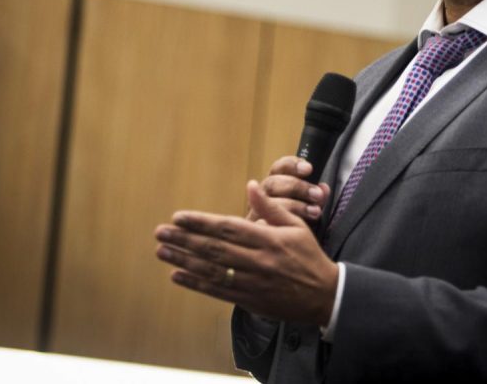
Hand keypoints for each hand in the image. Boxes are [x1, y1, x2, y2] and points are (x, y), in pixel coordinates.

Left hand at [155, 180, 338, 325]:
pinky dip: (195, 283)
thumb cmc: (309, 256)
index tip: (179, 216)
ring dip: (183, 260)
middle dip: (185, 239)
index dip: (202, 222)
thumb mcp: (296, 226)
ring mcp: (252, 282)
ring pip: (211, 270)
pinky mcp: (249, 300)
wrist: (324, 295)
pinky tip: (177, 275)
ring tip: (162, 250)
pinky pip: (217, 291)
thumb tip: (251, 185)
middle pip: (214, 249)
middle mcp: (258, 261)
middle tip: (161, 231)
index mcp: (269, 239)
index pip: (229, 228)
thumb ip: (270, 207)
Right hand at [248, 156, 331, 222]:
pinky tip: (291, 227)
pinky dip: (277, 223)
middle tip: (317, 194)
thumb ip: (317, 198)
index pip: (279, 168)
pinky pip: (261, 223)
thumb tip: (324, 188)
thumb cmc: (297, 227)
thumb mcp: (310, 209)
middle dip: (297, 186)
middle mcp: (262, 194)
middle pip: (272, 182)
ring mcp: (255, 211)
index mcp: (275, 185)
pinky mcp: (253, 227)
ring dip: (294, 205)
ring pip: (267, 201)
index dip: (293, 165)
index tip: (309, 169)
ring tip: (314, 212)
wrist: (284, 252)